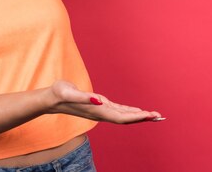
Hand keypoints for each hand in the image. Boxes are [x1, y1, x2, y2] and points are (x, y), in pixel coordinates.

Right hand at [45, 80, 164, 123]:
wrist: (51, 99)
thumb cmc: (59, 93)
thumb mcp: (69, 93)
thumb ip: (84, 98)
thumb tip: (99, 100)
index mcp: (97, 110)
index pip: (121, 117)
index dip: (136, 117)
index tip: (150, 115)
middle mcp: (101, 112)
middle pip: (126, 118)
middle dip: (143, 118)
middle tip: (160, 116)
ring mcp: (101, 110)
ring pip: (124, 115)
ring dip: (139, 116)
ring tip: (154, 115)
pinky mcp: (99, 105)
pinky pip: (119, 110)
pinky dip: (130, 111)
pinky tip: (138, 111)